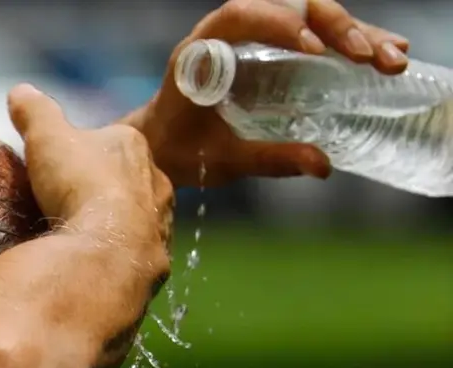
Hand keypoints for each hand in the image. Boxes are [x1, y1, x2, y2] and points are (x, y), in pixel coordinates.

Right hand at [7, 84, 172, 250]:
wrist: (108, 247)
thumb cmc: (79, 184)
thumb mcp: (47, 138)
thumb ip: (35, 112)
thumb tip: (19, 90)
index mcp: (134, 145)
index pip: (113, 140)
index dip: (91, 150)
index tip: (69, 164)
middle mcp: (157, 180)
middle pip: (130, 178)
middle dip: (109, 186)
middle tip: (77, 201)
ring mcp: (162, 221)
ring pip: (139, 215)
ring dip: (119, 221)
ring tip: (89, 234)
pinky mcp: (159, 258)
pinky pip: (139, 250)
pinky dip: (122, 252)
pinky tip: (101, 258)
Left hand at [131, 0, 410, 185]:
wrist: (160, 148)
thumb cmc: (180, 151)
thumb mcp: (221, 159)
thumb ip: (267, 159)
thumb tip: (323, 165)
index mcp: (202, 49)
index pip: (241, 16)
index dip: (279, 25)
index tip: (313, 50)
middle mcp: (230, 33)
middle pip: (289, 8)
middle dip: (336, 28)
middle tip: (370, 57)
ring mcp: (256, 38)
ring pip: (309, 18)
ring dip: (353, 33)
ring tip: (392, 58)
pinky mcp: (274, 51)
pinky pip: (315, 35)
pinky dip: (349, 44)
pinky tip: (384, 56)